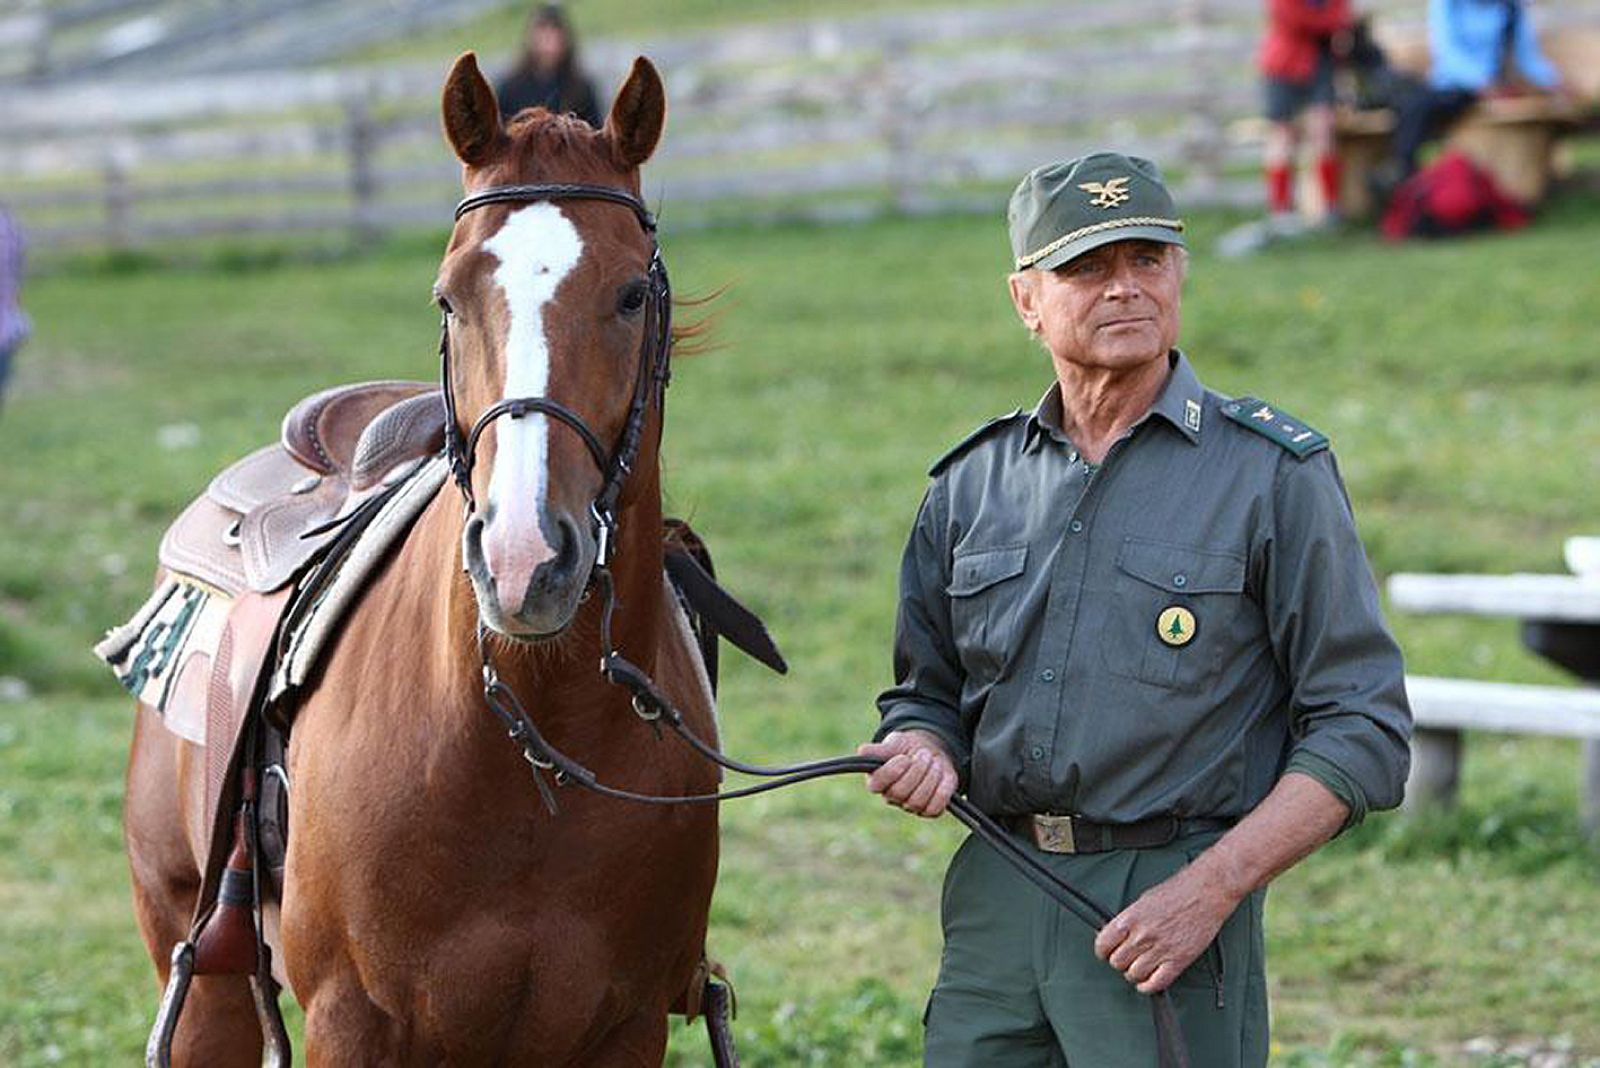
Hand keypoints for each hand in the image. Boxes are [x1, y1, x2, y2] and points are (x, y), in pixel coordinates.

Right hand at [857, 730, 957, 816]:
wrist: (930, 752)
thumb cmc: (907, 748)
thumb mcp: (894, 743)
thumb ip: (879, 749)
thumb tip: (862, 751)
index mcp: (877, 781)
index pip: (877, 784)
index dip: (892, 771)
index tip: (904, 757)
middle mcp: (891, 797)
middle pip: (900, 793)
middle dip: (916, 770)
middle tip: (924, 754)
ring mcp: (909, 806)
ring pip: (918, 802)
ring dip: (930, 778)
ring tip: (934, 761)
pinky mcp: (928, 811)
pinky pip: (934, 808)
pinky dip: (942, 790)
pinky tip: (943, 775)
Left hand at [1091, 861, 1238, 993]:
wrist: (1206, 892)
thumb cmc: (1177, 891)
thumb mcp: (1143, 901)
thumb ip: (1128, 920)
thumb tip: (1115, 935)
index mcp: (1130, 918)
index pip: (1103, 945)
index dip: (1103, 951)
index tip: (1106, 952)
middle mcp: (1142, 936)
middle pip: (1117, 963)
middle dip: (1120, 962)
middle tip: (1127, 958)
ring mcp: (1160, 950)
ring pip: (1134, 975)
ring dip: (1134, 974)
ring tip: (1140, 966)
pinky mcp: (1178, 961)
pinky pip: (1156, 984)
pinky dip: (1148, 986)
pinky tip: (1148, 980)